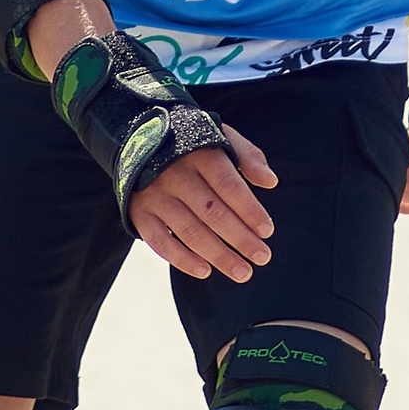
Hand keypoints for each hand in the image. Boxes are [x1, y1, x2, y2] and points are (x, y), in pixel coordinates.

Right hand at [132, 125, 277, 279]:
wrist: (137, 139)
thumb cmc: (193, 145)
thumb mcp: (221, 137)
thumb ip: (248, 155)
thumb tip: (271, 181)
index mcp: (199, 154)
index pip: (229, 186)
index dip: (249, 210)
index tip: (267, 231)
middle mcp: (174, 174)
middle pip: (213, 213)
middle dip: (241, 239)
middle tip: (263, 257)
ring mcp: (155, 195)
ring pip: (189, 231)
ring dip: (218, 255)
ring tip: (243, 272)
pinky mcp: (139, 212)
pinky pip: (159, 241)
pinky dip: (181, 259)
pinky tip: (205, 271)